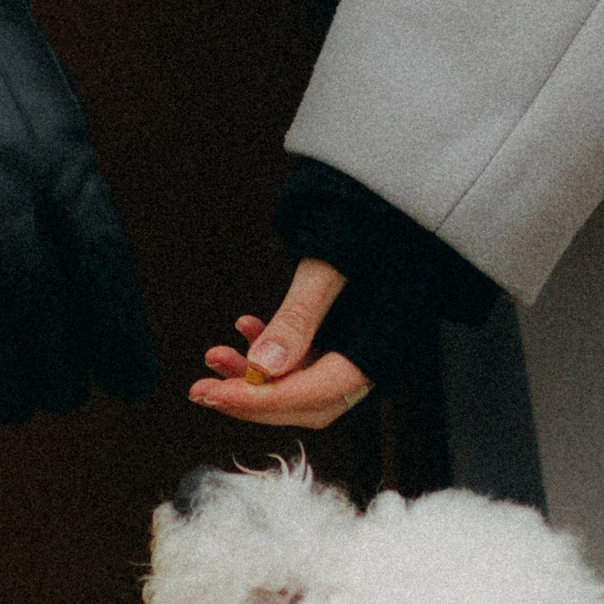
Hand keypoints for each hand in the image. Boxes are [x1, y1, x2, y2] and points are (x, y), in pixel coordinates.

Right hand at [0, 0, 157, 426]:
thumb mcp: (59, 128)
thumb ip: (75, 211)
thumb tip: (99, 317)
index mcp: (57, 155)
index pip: (100, 268)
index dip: (119, 339)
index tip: (132, 384)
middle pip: (36, 303)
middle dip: (58, 370)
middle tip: (65, 397)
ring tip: (15, 402)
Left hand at [190, 155, 499, 427]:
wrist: (400, 200)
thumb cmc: (377, 225)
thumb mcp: (332, 265)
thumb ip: (299, 315)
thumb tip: (263, 366)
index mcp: (379, 350)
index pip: (316, 396)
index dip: (263, 401)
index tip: (216, 395)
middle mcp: (370, 360)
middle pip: (306, 403)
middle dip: (251, 400)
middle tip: (203, 390)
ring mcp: (356, 350)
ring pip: (300, 384)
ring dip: (253, 376)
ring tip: (213, 356)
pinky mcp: (344, 336)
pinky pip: (303, 359)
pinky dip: (271, 351)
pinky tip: (244, 324)